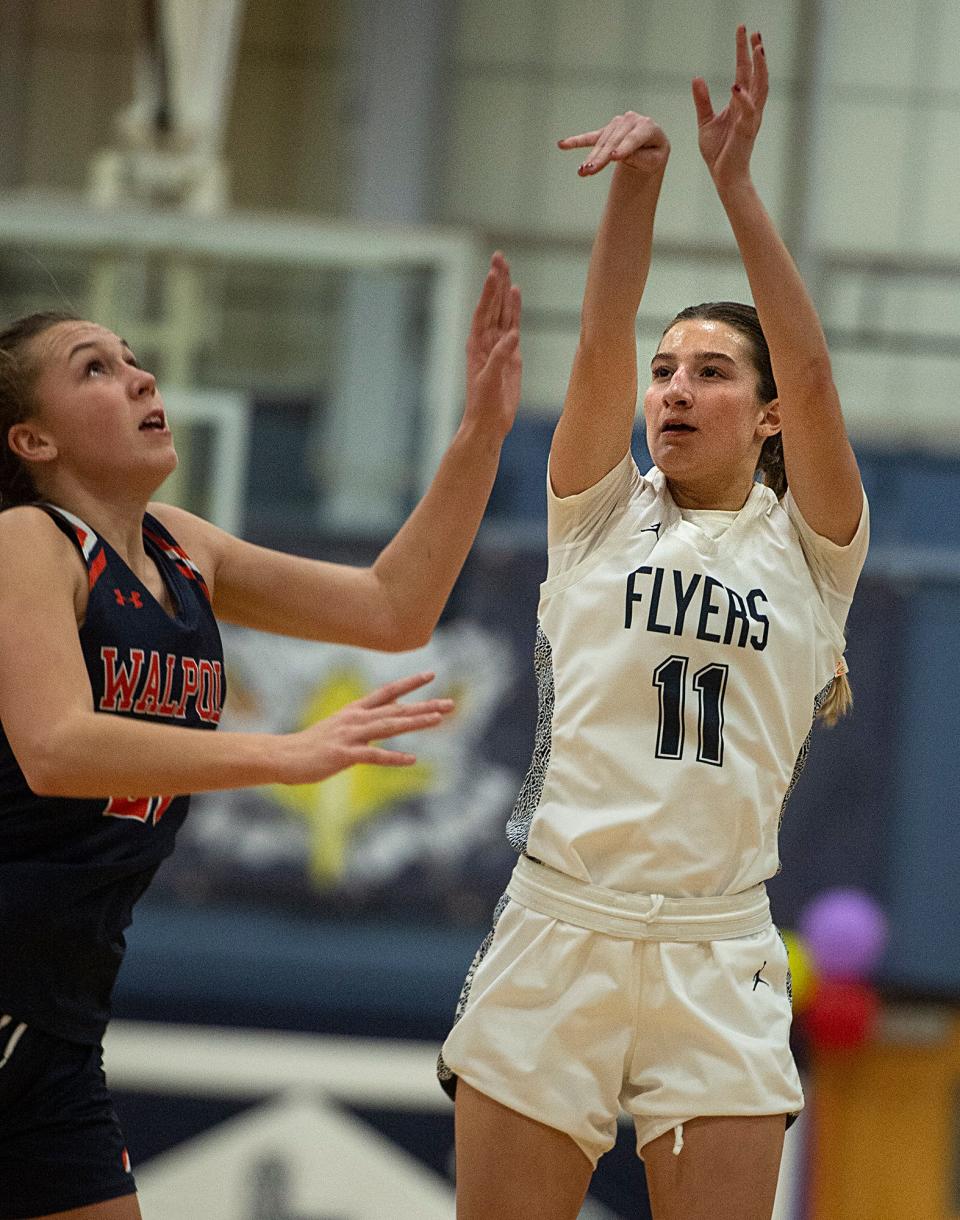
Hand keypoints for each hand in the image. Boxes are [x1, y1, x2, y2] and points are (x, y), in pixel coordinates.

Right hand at [280, 671, 453, 783]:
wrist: (284, 756)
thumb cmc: (313, 745)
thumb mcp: (340, 728)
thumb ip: (363, 725)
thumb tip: (384, 725)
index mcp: (355, 710)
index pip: (388, 692)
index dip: (410, 683)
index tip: (431, 675)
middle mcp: (356, 718)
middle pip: (397, 709)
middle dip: (425, 706)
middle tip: (451, 704)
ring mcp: (350, 735)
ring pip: (389, 726)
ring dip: (415, 723)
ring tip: (439, 720)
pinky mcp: (344, 754)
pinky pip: (374, 756)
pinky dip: (394, 757)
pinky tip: (412, 760)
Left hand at [463, 252, 521, 438]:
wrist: (489, 423)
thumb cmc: (483, 404)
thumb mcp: (489, 380)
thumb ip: (500, 357)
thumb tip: (513, 336)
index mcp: (476, 345)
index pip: (483, 312)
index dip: (489, 292)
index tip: (494, 272)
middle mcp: (486, 341)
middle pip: (492, 305)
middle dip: (496, 282)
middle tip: (499, 257)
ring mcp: (499, 346)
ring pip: (503, 313)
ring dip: (505, 292)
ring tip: (507, 269)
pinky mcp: (511, 355)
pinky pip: (513, 327)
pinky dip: (515, 310)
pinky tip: (516, 295)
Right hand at [557, 112, 668, 178]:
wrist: (650, 147)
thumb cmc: (653, 155)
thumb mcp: (654, 160)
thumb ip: (641, 157)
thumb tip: (619, 155)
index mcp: (647, 127)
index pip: (633, 139)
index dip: (624, 148)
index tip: (614, 158)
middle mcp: (631, 120)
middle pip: (614, 142)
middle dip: (601, 157)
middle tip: (590, 171)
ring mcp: (617, 124)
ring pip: (602, 143)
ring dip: (591, 157)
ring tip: (582, 172)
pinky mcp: (606, 131)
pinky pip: (590, 137)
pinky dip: (576, 141)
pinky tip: (562, 144)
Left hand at [693, 26, 767, 187]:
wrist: (724, 176)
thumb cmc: (718, 152)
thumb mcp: (705, 122)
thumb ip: (703, 100)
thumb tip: (697, 78)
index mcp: (740, 103)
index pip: (743, 72)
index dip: (743, 51)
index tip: (743, 30)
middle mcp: (749, 107)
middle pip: (755, 74)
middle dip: (756, 53)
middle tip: (755, 32)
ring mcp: (750, 118)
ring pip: (759, 88)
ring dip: (760, 68)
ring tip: (757, 48)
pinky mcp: (746, 131)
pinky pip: (748, 112)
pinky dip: (744, 99)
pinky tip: (736, 87)